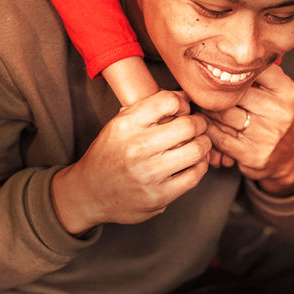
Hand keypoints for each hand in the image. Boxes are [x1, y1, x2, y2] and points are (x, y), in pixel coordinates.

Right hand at [52, 90, 211, 233]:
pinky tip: (196, 161)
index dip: (182, 102)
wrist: (89, 193)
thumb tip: (182, 97)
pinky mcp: (159, 196)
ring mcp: (149, 174)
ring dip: (204, 144)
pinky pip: (194, 176)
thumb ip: (145, 110)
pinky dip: (201, 165)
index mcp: (125, 125)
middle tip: (198, 124)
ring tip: (200, 142)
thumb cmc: (107, 155)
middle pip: (188, 125)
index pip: (167, 101)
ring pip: (196, 150)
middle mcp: (137, 148)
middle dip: (199, 122)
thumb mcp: (117, 124)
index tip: (183, 108)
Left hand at [204, 62, 293, 195]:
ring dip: (207, 109)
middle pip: (233, 92)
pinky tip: (205, 123)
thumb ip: (258, 73)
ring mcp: (265, 135)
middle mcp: (278, 112)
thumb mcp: (278, 92)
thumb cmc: (274, 116)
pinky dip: (208, 129)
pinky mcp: (251, 154)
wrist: (286, 156)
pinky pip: (218, 136)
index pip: (253, 69)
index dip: (231, 68)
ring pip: (221, 114)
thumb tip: (225, 50)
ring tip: (202, 103)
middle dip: (214, 90)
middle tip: (202, 86)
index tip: (219, 68)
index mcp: (286, 91)